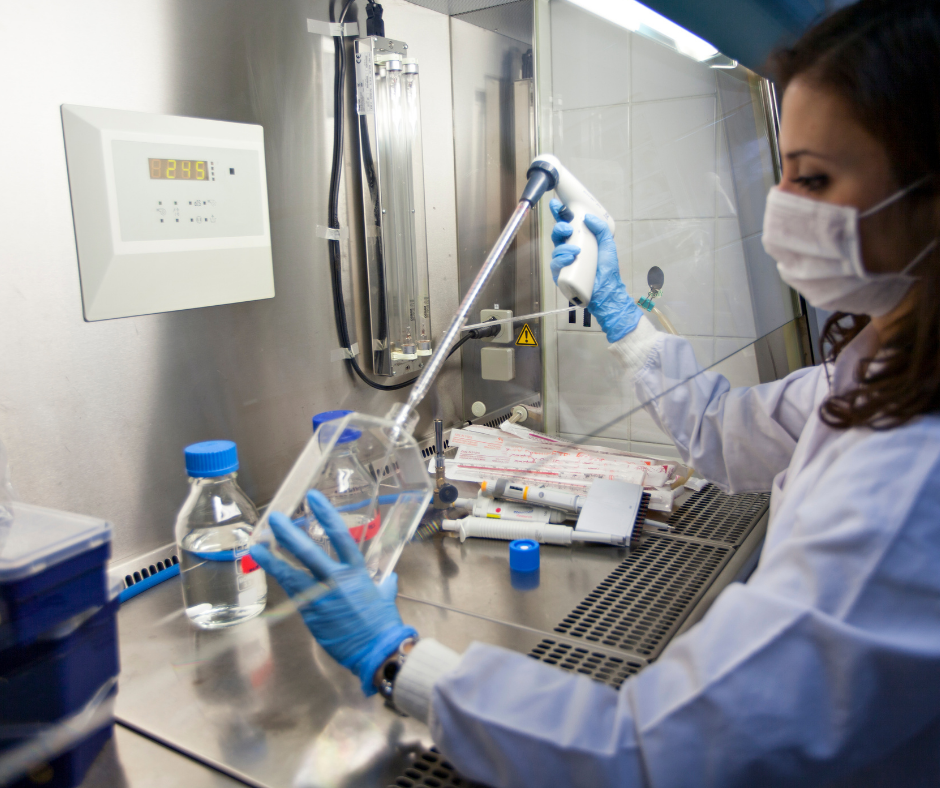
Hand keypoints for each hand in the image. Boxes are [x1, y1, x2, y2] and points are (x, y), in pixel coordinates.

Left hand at [250, 491, 416, 695]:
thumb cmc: (383, 623)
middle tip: (275, 518)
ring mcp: (320, 597)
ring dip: (272, 559)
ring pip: (291, 574)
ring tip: (257, 546)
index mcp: (357, 571)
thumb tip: (389, 578)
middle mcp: (337, 580)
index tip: (313, 498)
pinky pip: (291, 593)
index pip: (341, 535)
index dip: (326, 514)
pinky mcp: (310, 614)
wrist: (375, 650)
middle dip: (289, 533)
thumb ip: (384, 584)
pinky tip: (267, 571)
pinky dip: (279, 581)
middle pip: (308, 552)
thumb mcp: (385, 598)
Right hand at [549, 198, 642, 341]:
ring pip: (556, 250)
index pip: (566, 225)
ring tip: (576, 251)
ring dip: (564, 247)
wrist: (606, 291)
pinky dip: (561, 260)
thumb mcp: (607, 245)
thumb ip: (601, 229)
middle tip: (568, 229)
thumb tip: (588, 217)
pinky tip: (570, 259)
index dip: (559, 214)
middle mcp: (569, 251)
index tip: (556, 205)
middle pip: (557, 235)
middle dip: (559, 228)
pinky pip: (555, 265)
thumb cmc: (607, 270)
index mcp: (578, 241)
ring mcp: (563, 263)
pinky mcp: (560, 276)